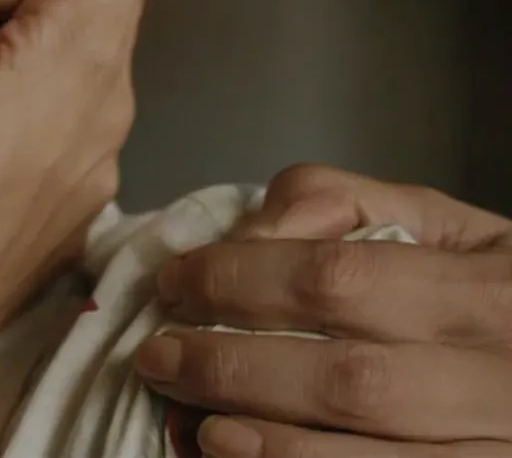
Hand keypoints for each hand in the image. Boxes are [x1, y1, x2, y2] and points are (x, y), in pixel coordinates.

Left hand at [138, 164, 511, 456]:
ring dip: (263, 440)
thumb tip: (258, 227)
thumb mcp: (445, 225)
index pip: (340, 280)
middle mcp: (500, 377)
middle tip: (159, 357)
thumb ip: (349, 203)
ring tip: (189, 419)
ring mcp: (497, 449)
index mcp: (488, 292)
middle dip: (233, 368)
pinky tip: (240, 457)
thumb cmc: (496, 293)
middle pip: (346, 380)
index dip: (239, 282)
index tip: (175, 283)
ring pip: (366, 455)